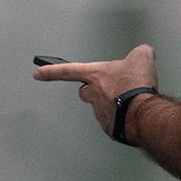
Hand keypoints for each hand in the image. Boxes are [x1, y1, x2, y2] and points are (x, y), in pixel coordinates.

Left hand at [32, 44, 159, 139]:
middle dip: (93, 89)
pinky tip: (133, 112)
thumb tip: (144, 52)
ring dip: (112, 102)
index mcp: (96, 75)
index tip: (37, 73)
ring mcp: (100, 113)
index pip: (67, 70)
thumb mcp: (142, 57)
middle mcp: (93, 94)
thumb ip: (139, 52)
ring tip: (130, 99)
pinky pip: (112, 120)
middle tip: (108, 87)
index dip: (51, 71)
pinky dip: (121, 116)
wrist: (143, 113)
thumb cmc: (136, 86)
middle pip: (85, 91)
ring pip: (100, 106)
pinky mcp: (110, 127)